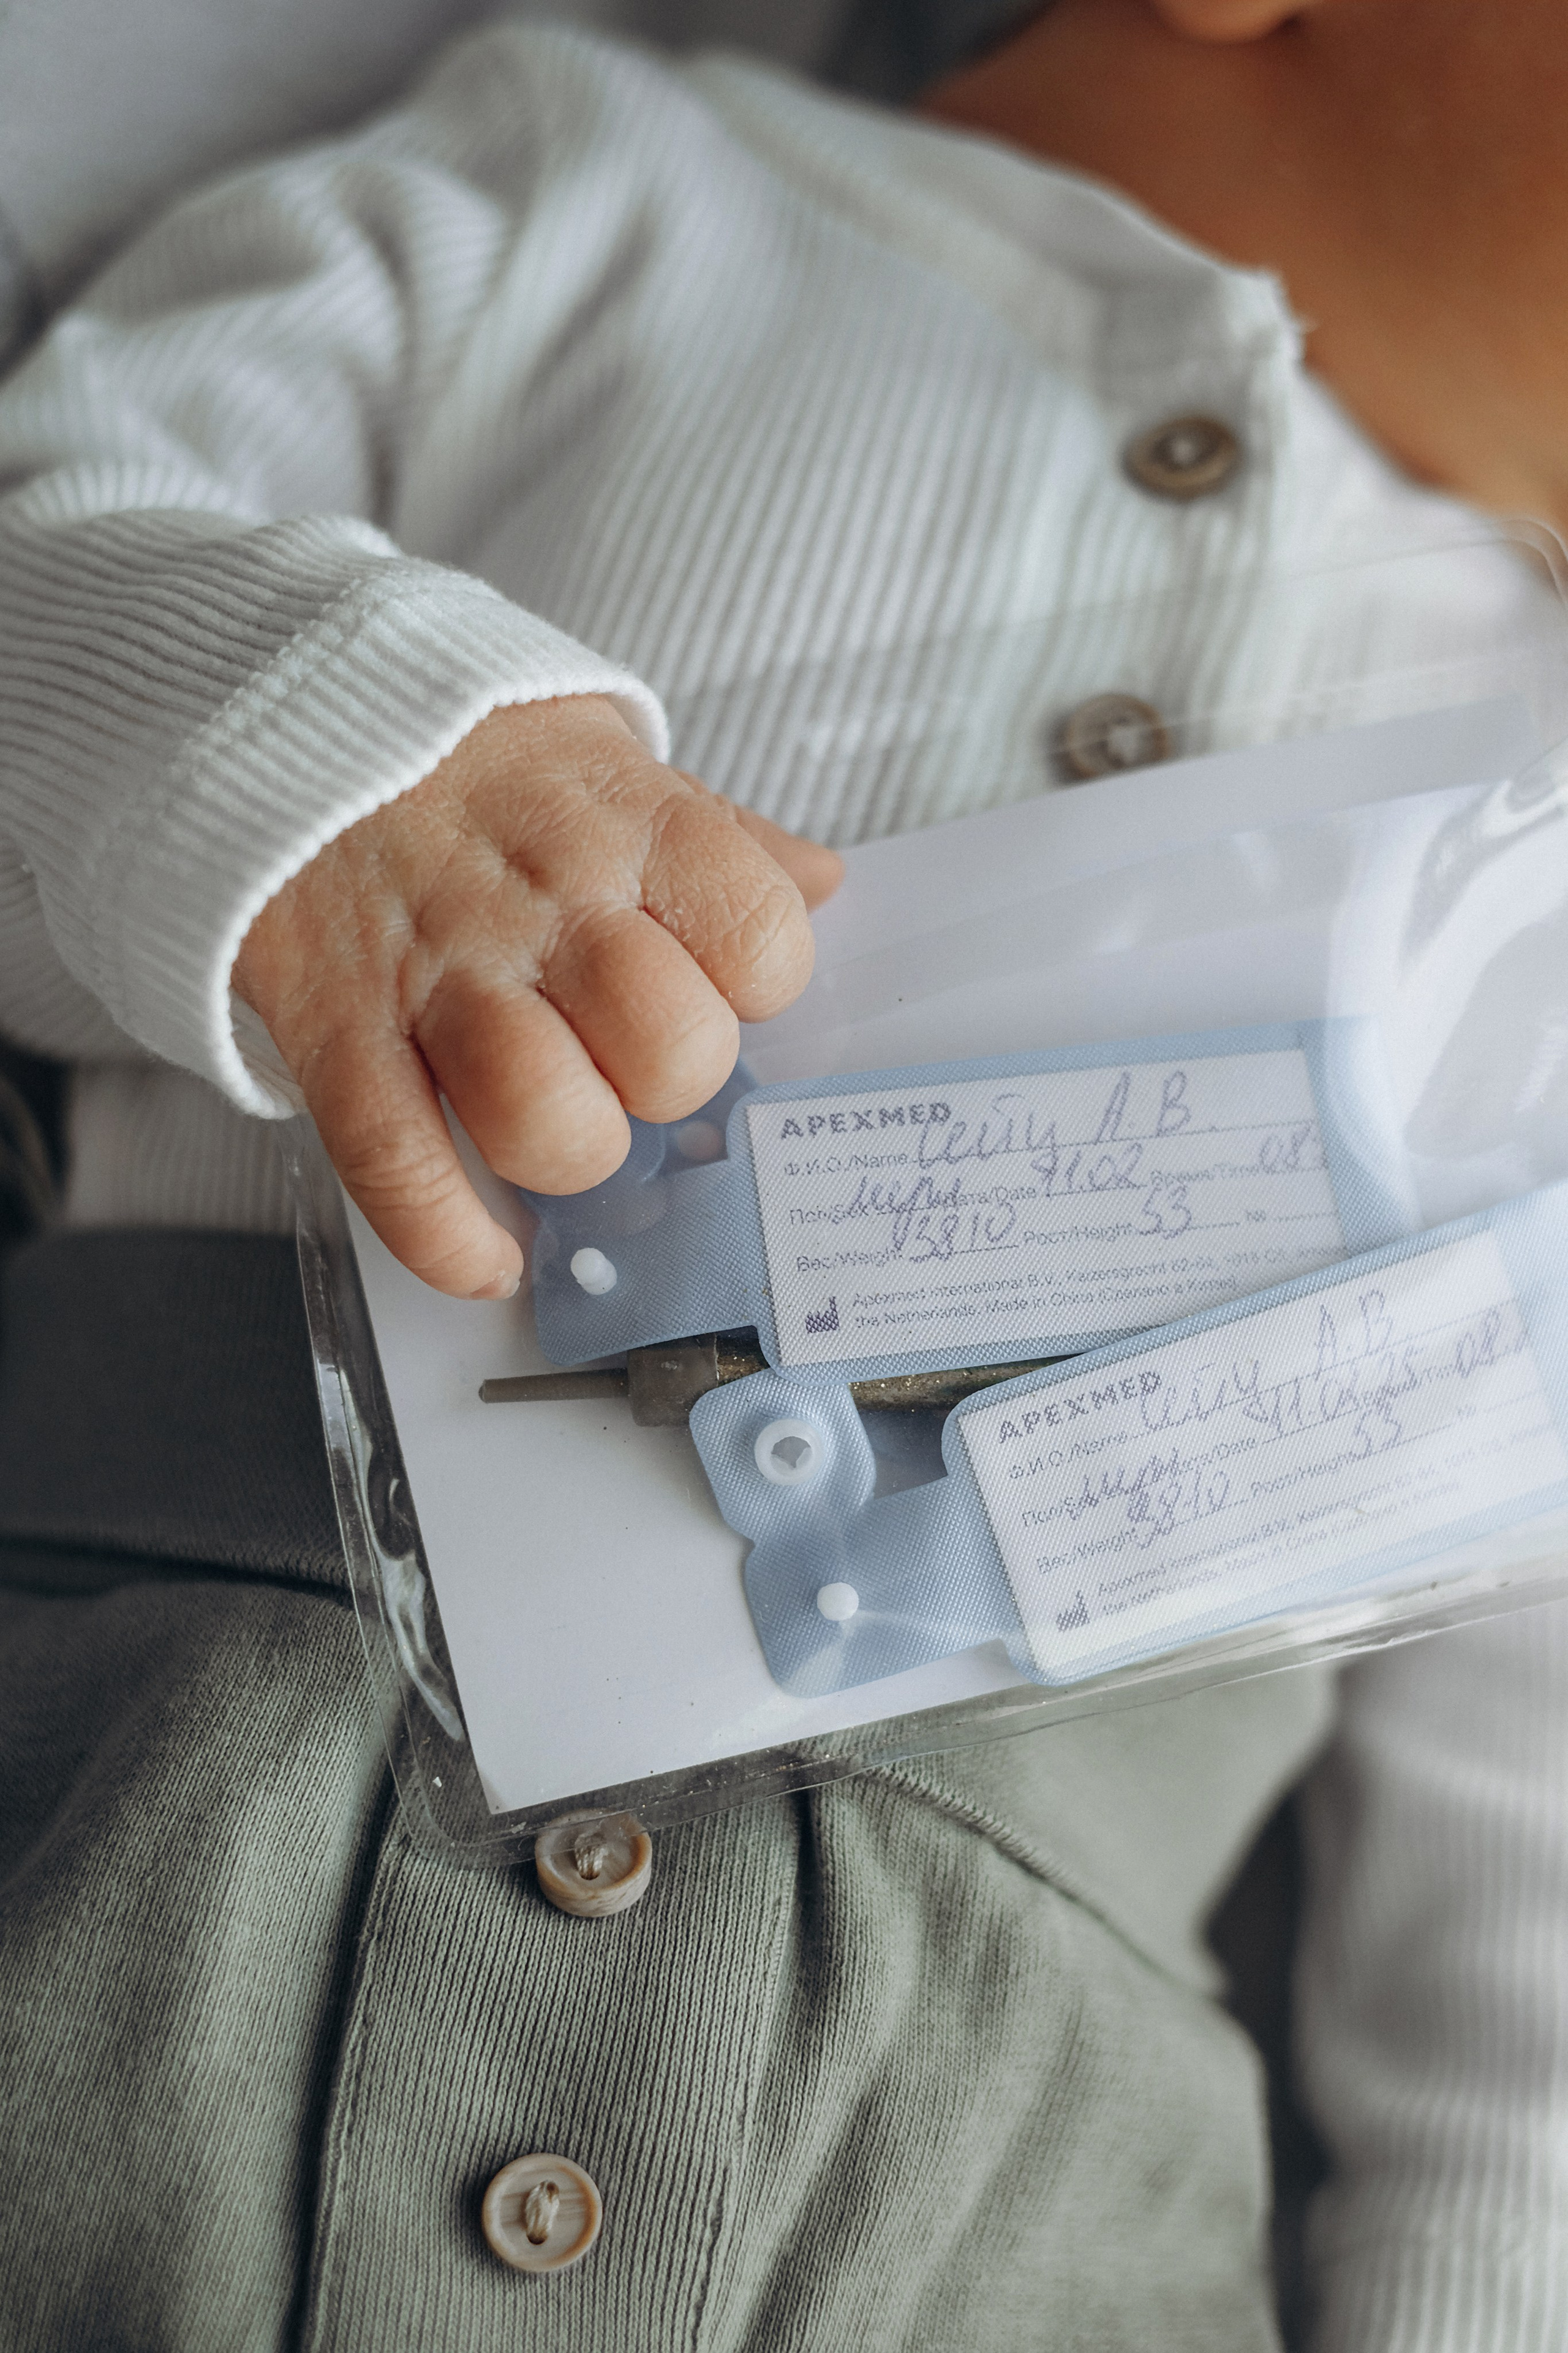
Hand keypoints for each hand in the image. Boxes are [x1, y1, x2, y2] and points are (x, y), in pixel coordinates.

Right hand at [233, 695, 841, 1296]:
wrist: (284, 706)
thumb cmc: (471, 751)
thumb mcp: (611, 754)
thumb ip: (722, 833)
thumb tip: (820, 886)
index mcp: (633, 823)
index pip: (762, 940)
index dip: (759, 988)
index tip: (720, 987)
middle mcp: (545, 901)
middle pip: (670, 1049)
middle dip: (669, 1084)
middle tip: (631, 1060)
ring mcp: (435, 971)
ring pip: (544, 1117)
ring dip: (570, 1150)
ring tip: (563, 1125)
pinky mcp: (335, 1026)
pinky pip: (399, 1167)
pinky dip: (451, 1240)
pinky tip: (491, 1253)